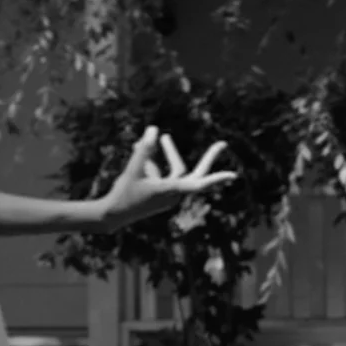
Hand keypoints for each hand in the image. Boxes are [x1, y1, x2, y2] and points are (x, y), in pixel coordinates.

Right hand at [96, 126, 236, 231]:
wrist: (111, 215)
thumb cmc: (123, 194)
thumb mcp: (132, 170)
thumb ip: (144, 150)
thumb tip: (154, 129)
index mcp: (171, 191)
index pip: (199, 184)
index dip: (216, 179)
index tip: (233, 176)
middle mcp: (173, 194)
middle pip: (196, 174)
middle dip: (209, 159)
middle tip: (223, 144)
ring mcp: (168, 194)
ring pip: (176, 170)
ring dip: (168, 154)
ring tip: (163, 137)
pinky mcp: (160, 194)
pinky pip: (163, 174)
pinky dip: (155, 163)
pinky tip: (139, 148)